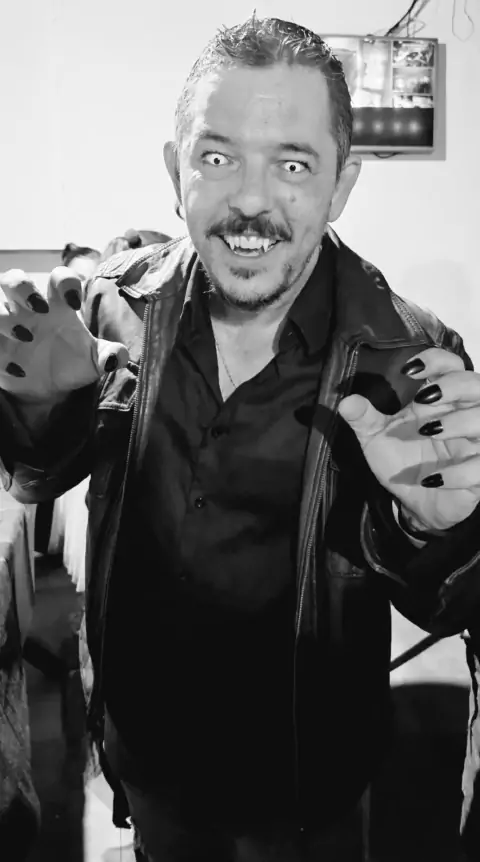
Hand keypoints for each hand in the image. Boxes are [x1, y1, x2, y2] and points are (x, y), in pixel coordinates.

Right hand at [0, 267, 128, 403]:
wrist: (49, 390)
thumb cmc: (71, 364)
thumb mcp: (93, 362)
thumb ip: (108, 356)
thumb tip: (118, 357)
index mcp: (56, 304)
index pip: (58, 278)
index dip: (65, 282)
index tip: (75, 302)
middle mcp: (27, 309)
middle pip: (13, 278)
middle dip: (22, 287)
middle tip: (39, 307)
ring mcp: (7, 325)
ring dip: (4, 317)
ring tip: (25, 336)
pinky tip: (17, 370)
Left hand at [338, 347, 479, 531]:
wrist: (415, 502)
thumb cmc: (403, 461)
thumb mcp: (376, 438)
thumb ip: (364, 418)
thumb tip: (345, 403)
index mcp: (439, 401)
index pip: (451, 365)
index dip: (436, 359)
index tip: (410, 370)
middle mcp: (462, 416)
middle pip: (477, 385)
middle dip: (455, 386)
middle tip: (425, 398)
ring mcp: (475, 445)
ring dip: (460, 422)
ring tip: (428, 431)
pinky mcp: (479, 474)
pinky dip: (459, 473)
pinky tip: (432, 479)